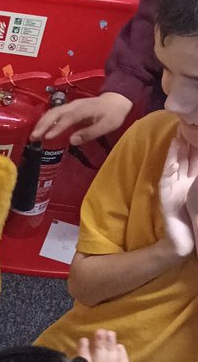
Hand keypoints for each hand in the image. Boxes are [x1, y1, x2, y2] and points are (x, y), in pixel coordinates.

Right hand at [31, 91, 131, 145]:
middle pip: (55, 113)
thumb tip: (72, 140)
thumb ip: (90, 133)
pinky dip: (45, 121)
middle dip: (43, 125)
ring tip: (33, 135)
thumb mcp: (107, 125)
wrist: (116, 100)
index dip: (57, 127)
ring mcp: (70, 106)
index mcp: (84, 109)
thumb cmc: (113, 114)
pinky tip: (40, 129)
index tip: (47, 137)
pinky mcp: (68, 108)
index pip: (68, 118)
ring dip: (41, 123)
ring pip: (52, 112)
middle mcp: (74, 105)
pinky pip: (54, 113)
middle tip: (33, 137)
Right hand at [77, 330, 132, 361]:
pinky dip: (122, 354)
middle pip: (100, 354)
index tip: (83, 339)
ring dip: (110, 344)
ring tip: (110, 333)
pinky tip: (121, 346)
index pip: (85, 359)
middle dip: (99, 342)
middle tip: (100, 331)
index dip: (84, 349)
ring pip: (112, 356)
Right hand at [159, 134, 197, 257]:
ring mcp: (173, 186)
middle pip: (186, 155)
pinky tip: (174, 151)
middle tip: (187, 120)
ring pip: (176, 161)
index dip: (195, 142)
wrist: (186, 240)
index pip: (194, 157)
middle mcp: (183, 181)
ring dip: (178, 146)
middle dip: (188, 138)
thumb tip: (195, 161)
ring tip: (180, 129)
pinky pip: (168, 175)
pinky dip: (171, 162)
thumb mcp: (196, 191)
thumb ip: (194, 172)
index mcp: (193, 181)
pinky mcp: (167, 194)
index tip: (195, 126)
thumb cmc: (196, 218)